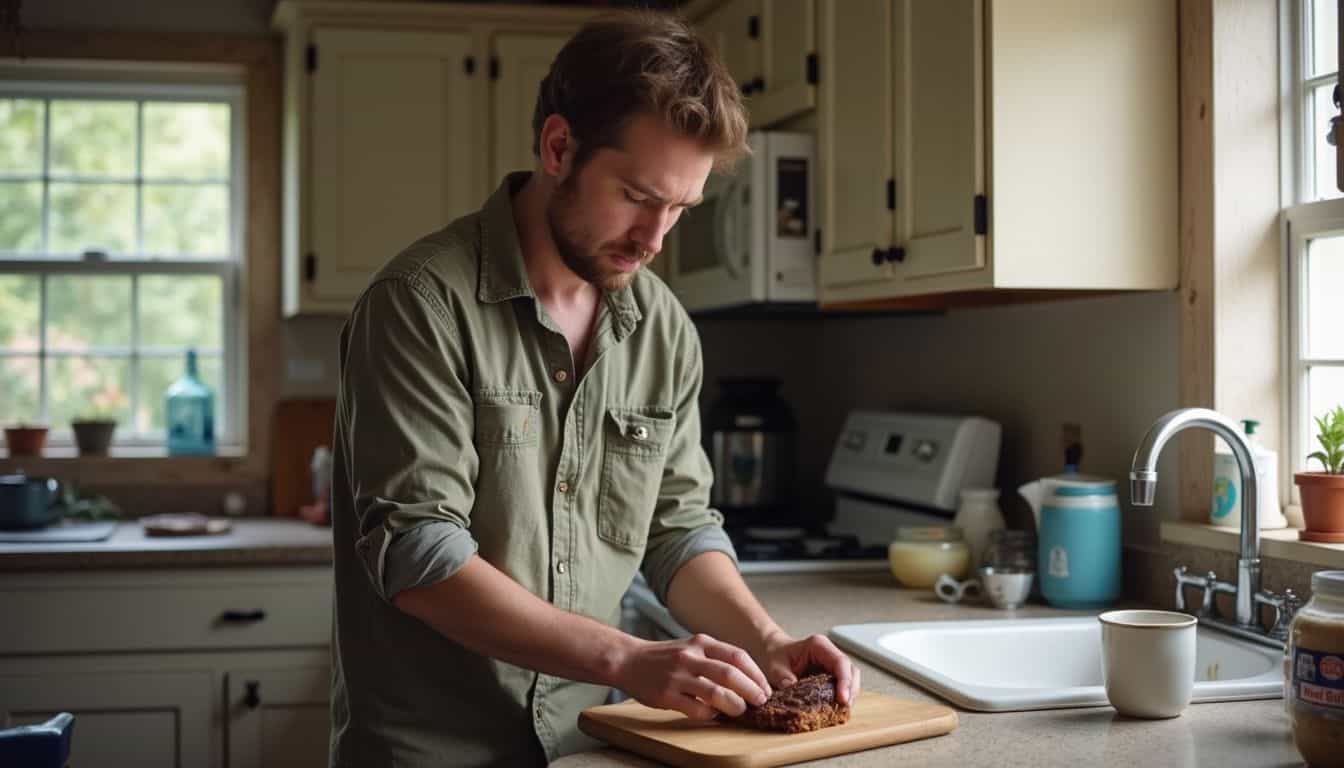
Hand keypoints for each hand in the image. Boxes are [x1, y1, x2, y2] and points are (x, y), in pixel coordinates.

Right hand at [615, 633, 772, 719]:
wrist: (629, 660)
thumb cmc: (665, 657)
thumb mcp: (692, 647)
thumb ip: (715, 658)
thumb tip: (748, 678)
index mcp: (701, 642)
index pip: (738, 656)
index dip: (756, 673)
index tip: (765, 687)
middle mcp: (691, 656)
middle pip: (730, 674)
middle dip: (751, 690)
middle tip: (761, 701)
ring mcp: (678, 676)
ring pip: (716, 693)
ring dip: (734, 705)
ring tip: (740, 710)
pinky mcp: (667, 695)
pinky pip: (696, 709)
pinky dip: (710, 714)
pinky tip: (714, 714)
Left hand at [757, 630, 860, 704]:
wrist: (772, 653)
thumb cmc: (774, 656)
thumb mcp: (774, 666)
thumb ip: (782, 677)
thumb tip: (792, 688)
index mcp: (819, 646)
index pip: (840, 662)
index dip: (844, 680)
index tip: (842, 698)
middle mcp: (829, 654)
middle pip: (850, 671)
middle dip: (850, 690)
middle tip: (844, 707)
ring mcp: (832, 665)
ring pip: (850, 679)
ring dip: (848, 695)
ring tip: (841, 710)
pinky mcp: (831, 676)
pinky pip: (843, 686)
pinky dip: (842, 697)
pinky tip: (836, 708)